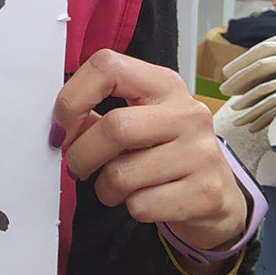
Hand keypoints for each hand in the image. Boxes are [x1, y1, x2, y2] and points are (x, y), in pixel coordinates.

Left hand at [53, 50, 247, 254]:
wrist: (217, 198)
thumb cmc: (165, 153)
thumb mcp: (136, 123)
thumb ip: (96, 117)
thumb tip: (59, 127)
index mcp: (164, 83)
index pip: (107, 66)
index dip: (72, 98)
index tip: (60, 127)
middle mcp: (187, 112)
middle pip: (114, 127)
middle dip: (82, 154)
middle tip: (77, 167)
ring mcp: (201, 152)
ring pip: (122, 174)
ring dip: (105, 187)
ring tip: (116, 186)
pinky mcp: (205, 192)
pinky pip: (141, 205)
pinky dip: (130, 208)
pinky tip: (144, 200)